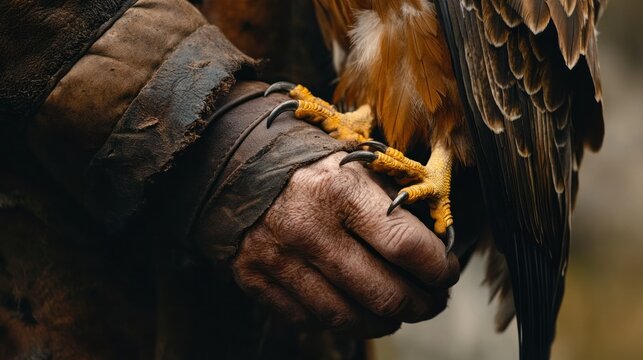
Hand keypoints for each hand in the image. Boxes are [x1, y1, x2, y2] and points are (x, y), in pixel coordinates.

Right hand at [232, 152, 459, 337]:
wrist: (231, 162)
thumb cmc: (305, 163)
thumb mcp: (353, 164)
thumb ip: (392, 202)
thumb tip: (433, 247)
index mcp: (340, 190)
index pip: (406, 246)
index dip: (439, 268)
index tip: (446, 270)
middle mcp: (309, 228)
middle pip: (383, 293)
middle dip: (421, 304)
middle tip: (431, 300)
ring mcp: (278, 258)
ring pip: (347, 317)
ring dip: (384, 321)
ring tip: (396, 311)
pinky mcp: (255, 278)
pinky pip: (308, 320)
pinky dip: (339, 321)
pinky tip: (353, 308)